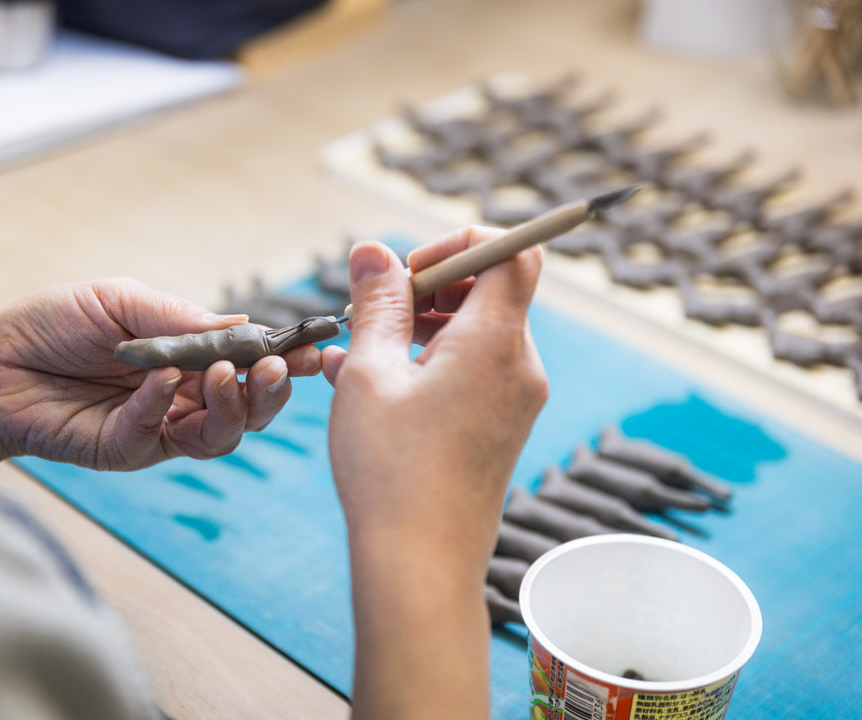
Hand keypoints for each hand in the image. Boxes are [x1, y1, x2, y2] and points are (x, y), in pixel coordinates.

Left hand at [0, 278, 321, 471]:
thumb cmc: (56, 322)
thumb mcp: (124, 301)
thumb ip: (182, 319)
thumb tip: (246, 324)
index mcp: (193, 359)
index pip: (251, 364)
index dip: (284, 359)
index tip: (313, 347)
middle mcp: (184, 397)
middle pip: (249, 409)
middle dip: (270, 391)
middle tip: (275, 368)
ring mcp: (158, 428)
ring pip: (220, 435)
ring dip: (233, 407)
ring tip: (230, 377)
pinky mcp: (125, 450)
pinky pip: (158, 436)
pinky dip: (162, 407)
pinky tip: (160, 380)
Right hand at [322, 228, 547, 718]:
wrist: (421, 563)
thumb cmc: (392, 470)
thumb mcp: (370, 374)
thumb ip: (376, 304)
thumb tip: (372, 251)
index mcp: (495, 342)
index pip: (512, 252)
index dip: (459, 243)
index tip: (407, 271)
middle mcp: (519, 366)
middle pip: (491, 290)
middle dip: (429, 286)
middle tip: (374, 312)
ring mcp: (514, 400)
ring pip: (474, 331)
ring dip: (420, 326)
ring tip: (358, 354)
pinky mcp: (501, 426)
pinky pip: (471, 370)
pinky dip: (429, 361)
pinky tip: (372, 384)